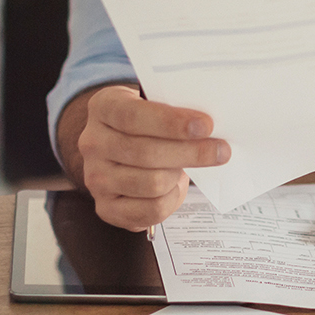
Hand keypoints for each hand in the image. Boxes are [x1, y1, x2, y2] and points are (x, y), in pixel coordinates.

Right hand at [74, 85, 230, 231]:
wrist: (120, 148)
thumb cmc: (146, 124)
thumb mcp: (154, 104)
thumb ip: (174, 108)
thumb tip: (209, 126)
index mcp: (103, 107)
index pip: (133, 116)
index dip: (171, 123)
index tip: (206, 125)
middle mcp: (93, 143)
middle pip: (146, 153)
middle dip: (191, 153)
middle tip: (221, 150)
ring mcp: (96, 178)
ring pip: (152, 183)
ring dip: (179, 175)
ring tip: (187, 167)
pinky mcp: (105, 208)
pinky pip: (150, 210)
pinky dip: (172, 199)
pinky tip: (174, 187)